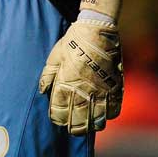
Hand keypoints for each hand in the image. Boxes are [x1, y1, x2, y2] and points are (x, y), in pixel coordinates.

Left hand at [37, 0, 123, 134]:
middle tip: (72, 127)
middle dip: (74, 128)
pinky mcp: (115, 87)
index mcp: (66, 84)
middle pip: (79, 121)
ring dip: (91, 125)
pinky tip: (103, 113)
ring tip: (88, 123)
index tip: (57, 118)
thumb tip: (42, 91)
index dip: (57, 118)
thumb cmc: (73, 41)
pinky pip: (114, 110)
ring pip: (97, 120)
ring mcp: (101, 90)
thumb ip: (47, 75)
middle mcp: (84, 90)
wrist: (97, 29)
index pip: (59, 112)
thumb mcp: (55, 56)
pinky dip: (108, 115)